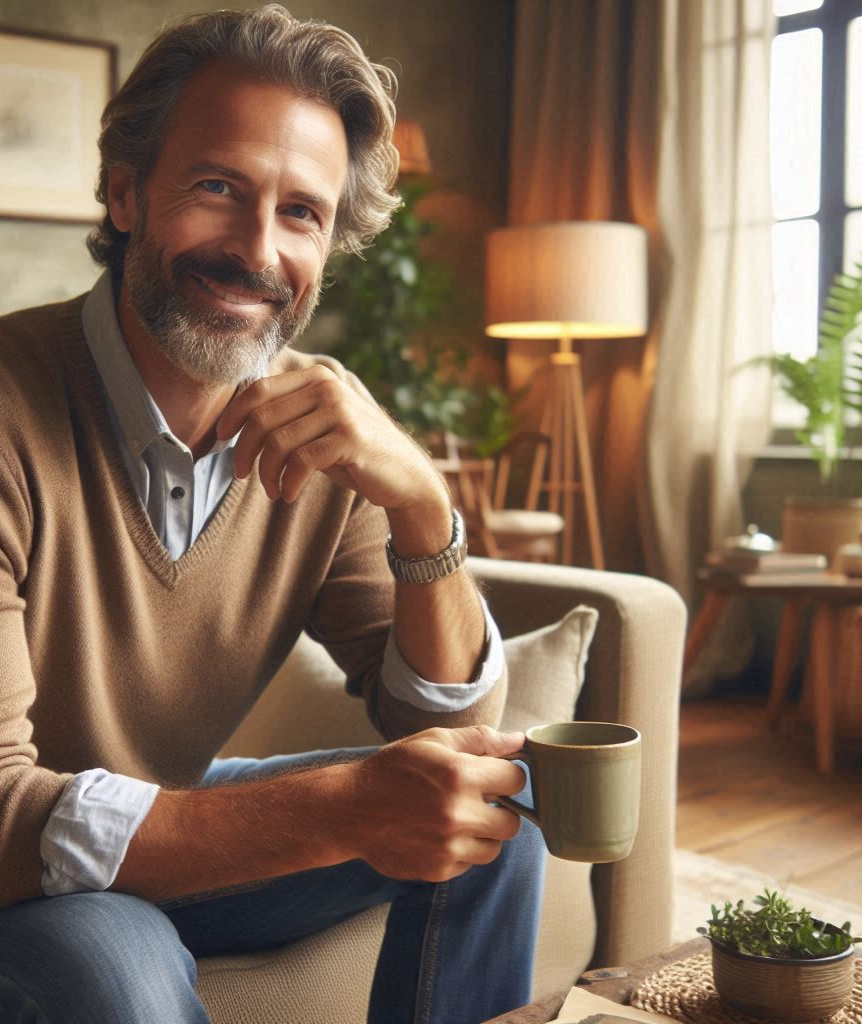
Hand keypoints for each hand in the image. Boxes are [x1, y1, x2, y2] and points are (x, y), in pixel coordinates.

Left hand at [216, 365, 447, 512]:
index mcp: (316, 377)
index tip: (220, 439)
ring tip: (270, 490)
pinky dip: (287, 483)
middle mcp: (327, 387)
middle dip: (243, 451)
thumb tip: (233, 423)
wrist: (404, 476)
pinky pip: (301, 462)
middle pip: (262, 417)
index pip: (258, 389)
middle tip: (240, 475)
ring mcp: (340, 411)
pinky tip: (288, 496)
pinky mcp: (350, 438)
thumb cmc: (352, 454)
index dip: (232, 414)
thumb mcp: (317, 428)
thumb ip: (286, 417)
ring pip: (277, 442)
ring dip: (266, 473)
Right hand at [342, 726, 527, 881]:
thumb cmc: (393, 769)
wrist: (350, 809)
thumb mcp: (433, 741)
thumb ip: (480, 739)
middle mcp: (458, 814)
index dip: (507, 776)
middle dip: (499, 809)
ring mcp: (448, 846)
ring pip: (493, 847)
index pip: (516, 780)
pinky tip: (438, 834)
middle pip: (512, 821)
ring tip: (456, 818)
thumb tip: (518, 741)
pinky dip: (461, 851)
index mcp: (460, 774)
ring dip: (482, 834)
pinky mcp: (438, 870)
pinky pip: (469, 864)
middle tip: (476, 800)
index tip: (494, 776)